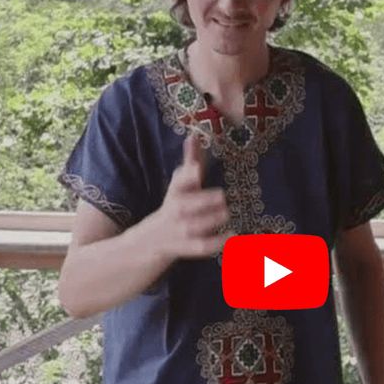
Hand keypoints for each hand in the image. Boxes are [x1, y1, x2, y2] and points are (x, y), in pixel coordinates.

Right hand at [145, 133, 230, 260]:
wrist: (150, 241)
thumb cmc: (174, 206)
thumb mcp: (180, 184)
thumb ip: (190, 160)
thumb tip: (193, 135)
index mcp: (176, 193)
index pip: (179, 183)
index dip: (187, 176)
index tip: (197, 169)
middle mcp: (176, 211)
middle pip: (186, 206)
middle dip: (203, 201)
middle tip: (222, 196)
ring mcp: (181, 231)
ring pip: (194, 226)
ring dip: (210, 220)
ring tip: (226, 213)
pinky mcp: (187, 247)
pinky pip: (202, 247)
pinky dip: (217, 242)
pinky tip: (232, 236)